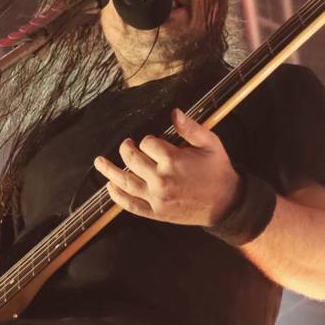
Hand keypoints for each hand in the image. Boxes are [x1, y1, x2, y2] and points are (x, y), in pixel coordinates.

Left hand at [93, 108, 239, 226]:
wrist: (226, 203)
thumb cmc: (218, 170)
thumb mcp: (210, 143)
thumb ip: (190, 127)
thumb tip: (173, 112)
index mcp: (173, 160)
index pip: (147, 143)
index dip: (149, 140)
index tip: (156, 142)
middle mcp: (161, 179)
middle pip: (132, 160)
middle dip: (126, 149)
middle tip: (126, 144)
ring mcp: (157, 198)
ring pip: (125, 182)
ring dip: (109, 171)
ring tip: (99, 162)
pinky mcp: (156, 212)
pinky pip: (131, 205)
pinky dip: (117, 196)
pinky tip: (110, 187)